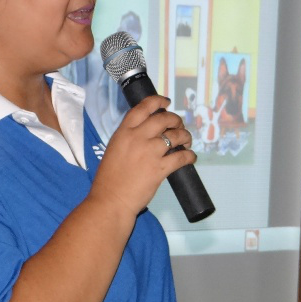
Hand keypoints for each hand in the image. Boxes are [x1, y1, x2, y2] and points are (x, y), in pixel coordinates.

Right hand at [91, 95, 194, 215]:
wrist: (111, 200)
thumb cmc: (109, 179)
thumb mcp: (114, 149)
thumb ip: (129, 138)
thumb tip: (147, 133)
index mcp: (124, 132)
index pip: (143, 108)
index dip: (157, 101)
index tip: (166, 102)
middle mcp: (138, 138)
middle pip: (163, 119)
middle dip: (176, 120)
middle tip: (179, 126)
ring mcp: (150, 152)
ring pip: (176, 136)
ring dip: (185, 136)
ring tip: (187, 141)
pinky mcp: (160, 168)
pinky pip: (181, 157)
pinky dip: (189, 156)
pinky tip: (190, 157)